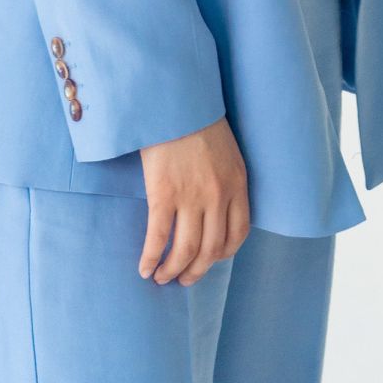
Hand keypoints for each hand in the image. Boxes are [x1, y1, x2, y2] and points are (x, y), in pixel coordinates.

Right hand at [138, 116, 250, 285]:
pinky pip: (158, 237)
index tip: (210, 261)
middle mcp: (218, 196)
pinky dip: (151, 258)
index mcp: (237, 185)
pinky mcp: (164, 194)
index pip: (238, 233)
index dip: (222, 255)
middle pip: (210, 249)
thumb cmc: (199, 124)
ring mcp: (191, 197)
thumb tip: (216, 210)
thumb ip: (226, 181)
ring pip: (185, 250)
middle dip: (195, 271)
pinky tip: (144, 268)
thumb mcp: (227, 153)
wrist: (175, 103)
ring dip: (173, 271)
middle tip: (182, 279)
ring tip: (161, 277)